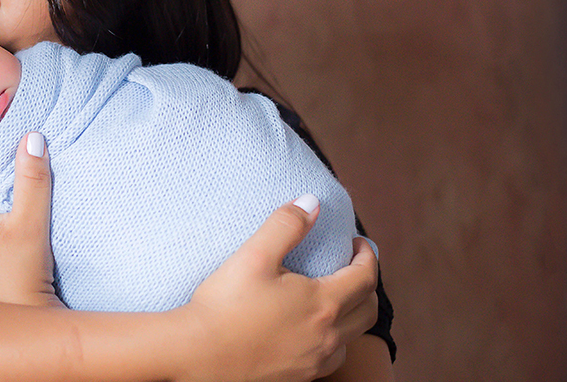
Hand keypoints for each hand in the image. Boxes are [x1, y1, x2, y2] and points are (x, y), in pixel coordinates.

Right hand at [180, 201, 379, 381]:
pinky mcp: (300, 377)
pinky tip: (314, 328)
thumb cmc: (225, 305)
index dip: (367, 255)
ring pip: (354, 336)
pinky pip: (334, 357)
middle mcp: (328, 337)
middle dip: (366, 282)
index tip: (358, 242)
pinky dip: (337, 338)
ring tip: (336, 294)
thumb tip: (312, 202)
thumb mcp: (254, 255)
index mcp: (323, 304)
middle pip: (368, 308)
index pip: (366, 277)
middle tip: (351, 264)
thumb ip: (286, 225)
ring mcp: (315, 361)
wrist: (198, 355)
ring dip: (354, 312)